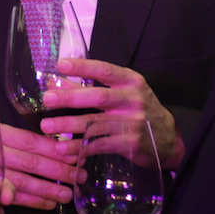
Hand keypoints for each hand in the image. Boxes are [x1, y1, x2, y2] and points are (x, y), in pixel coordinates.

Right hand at [0, 123, 75, 208]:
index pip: (30, 141)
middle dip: (57, 170)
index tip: (73, 155)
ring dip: (49, 189)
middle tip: (78, 176)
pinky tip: (50, 203)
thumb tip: (58, 145)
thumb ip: (18, 141)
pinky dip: (34, 201)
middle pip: (30, 162)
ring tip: (67, 194)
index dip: (53, 150)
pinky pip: (14, 197)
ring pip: (24, 182)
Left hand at [42, 58, 185, 168]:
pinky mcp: (130, 144)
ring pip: (96, 123)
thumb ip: (90, 87)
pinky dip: (79, 148)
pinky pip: (99, 145)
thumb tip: (55, 81)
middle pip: (98, 97)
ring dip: (69, 125)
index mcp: (131, 81)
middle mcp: (133, 99)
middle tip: (47, 99)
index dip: (82, 67)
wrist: (167, 138)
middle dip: (70, 97)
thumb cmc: (137, 110)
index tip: (60, 65)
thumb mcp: (121, 93)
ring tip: (47, 126)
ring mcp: (133, 122)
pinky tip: (63, 148)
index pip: (105, 70)